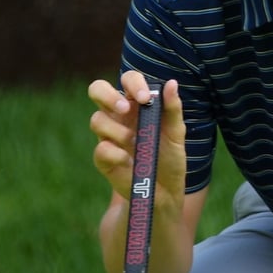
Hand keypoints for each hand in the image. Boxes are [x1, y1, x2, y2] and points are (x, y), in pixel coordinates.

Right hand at [88, 72, 186, 216]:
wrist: (166, 192)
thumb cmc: (170, 157)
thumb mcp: (176, 133)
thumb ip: (173, 109)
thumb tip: (171, 83)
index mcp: (136, 105)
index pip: (127, 80)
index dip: (133, 83)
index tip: (146, 98)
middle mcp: (118, 117)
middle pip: (97, 89)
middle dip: (108, 96)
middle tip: (125, 109)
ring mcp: (108, 137)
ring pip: (97, 120)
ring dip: (117, 130)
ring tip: (135, 142)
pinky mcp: (104, 159)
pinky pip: (100, 149)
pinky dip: (115, 153)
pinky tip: (129, 160)